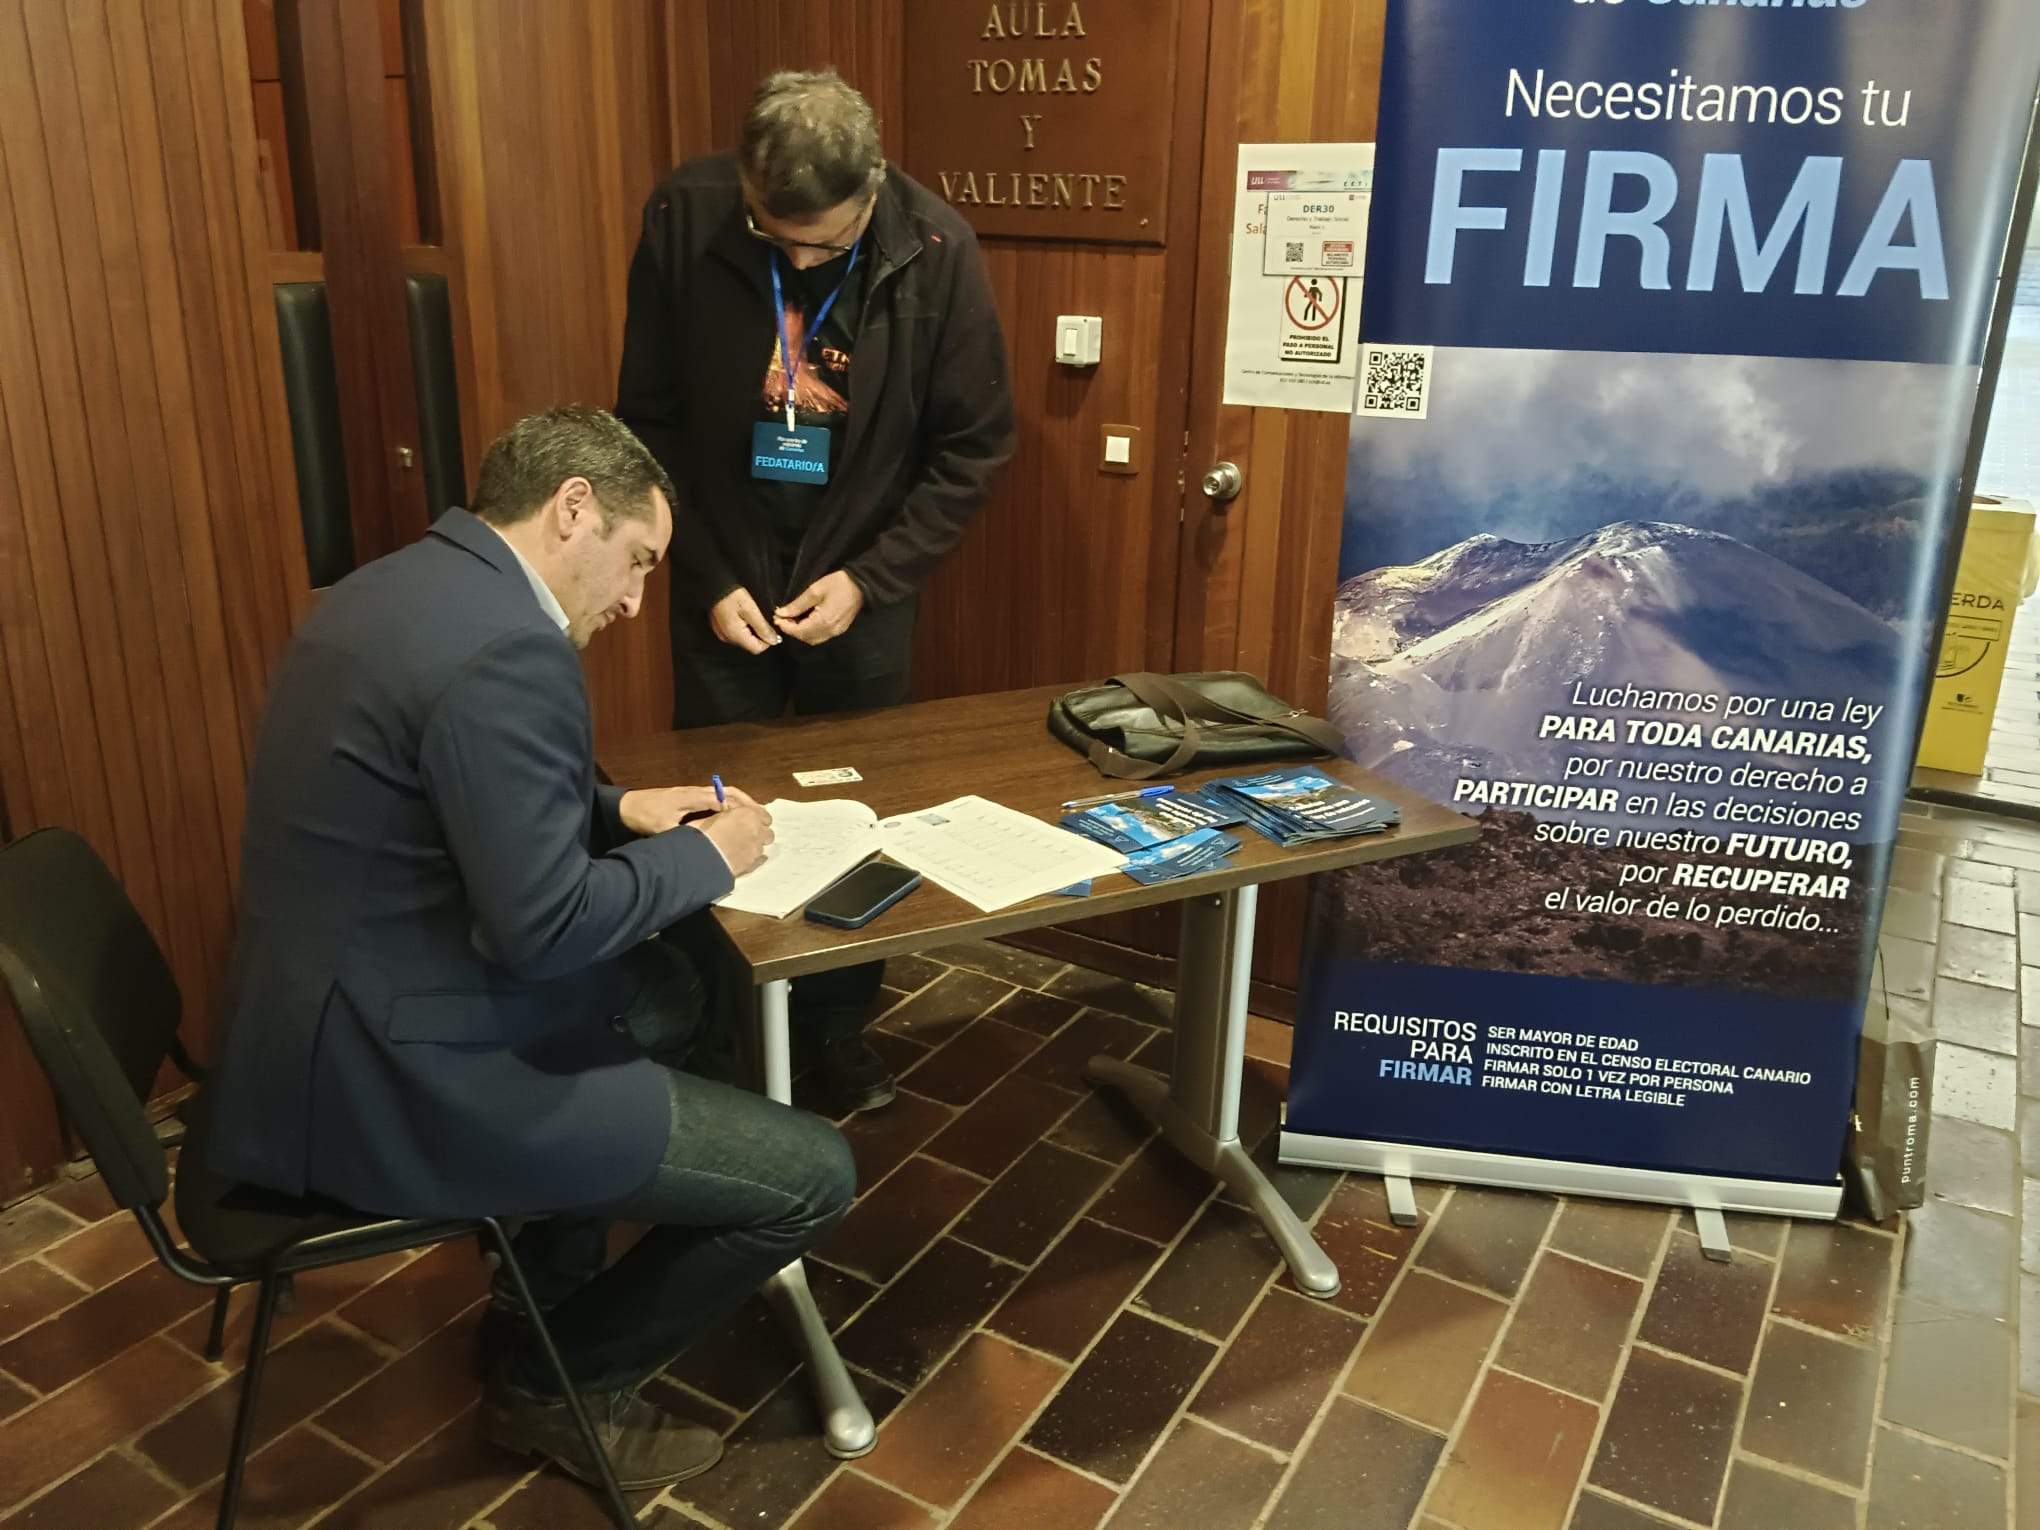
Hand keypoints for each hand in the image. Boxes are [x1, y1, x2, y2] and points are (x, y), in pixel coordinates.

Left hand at [618, 784, 759, 835]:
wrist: (627, 806)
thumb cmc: (645, 816)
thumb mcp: (663, 828)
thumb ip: (684, 834)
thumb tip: (702, 842)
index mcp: (692, 797)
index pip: (723, 801)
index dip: (741, 809)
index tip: (757, 820)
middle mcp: (697, 792)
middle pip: (729, 793)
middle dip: (749, 804)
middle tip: (766, 817)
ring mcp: (694, 792)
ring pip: (725, 793)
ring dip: (743, 802)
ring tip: (759, 814)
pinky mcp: (691, 796)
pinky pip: (717, 796)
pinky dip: (732, 802)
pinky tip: (739, 813)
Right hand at [700, 798, 773, 876]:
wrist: (702, 859)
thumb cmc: (702, 835)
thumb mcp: (710, 818)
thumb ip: (724, 817)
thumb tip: (725, 819)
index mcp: (747, 814)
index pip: (763, 815)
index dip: (756, 819)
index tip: (749, 821)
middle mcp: (756, 830)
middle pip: (767, 832)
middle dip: (759, 833)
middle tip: (746, 835)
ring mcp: (756, 848)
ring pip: (762, 847)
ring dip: (755, 846)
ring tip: (741, 848)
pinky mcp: (752, 864)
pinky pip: (759, 860)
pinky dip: (755, 859)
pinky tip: (746, 858)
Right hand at [710, 588, 780, 653]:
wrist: (713, 586)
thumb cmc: (731, 596)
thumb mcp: (751, 610)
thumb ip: (763, 628)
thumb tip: (773, 640)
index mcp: (736, 635)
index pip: (757, 649)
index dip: (767, 641)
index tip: (771, 630)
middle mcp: (728, 638)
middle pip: (750, 645)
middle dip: (759, 635)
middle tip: (762, 620)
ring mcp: (723, 635)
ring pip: (744, 640)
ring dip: (752, 631)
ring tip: (752, 617)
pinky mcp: (721, 629)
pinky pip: (736, 634)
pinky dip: (743, 628)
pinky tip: (743, 617)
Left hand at [775, 570, 864, 644]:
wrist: (862, 584)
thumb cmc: (838, 584)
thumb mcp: (815, 590)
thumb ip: (797, 605)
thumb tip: (781, 613)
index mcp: (823, 622)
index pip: (799, 631)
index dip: (786, 627)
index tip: (776, 617)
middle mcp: (830, 631)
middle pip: (805, 638)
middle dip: (792, 630)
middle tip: (782, 618)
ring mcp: (836, 632)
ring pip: (813, 639)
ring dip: (800, 633)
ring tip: (792, 620)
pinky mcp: (840, 630)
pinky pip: (821, 637)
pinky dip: (810, 632)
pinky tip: (805, 622)